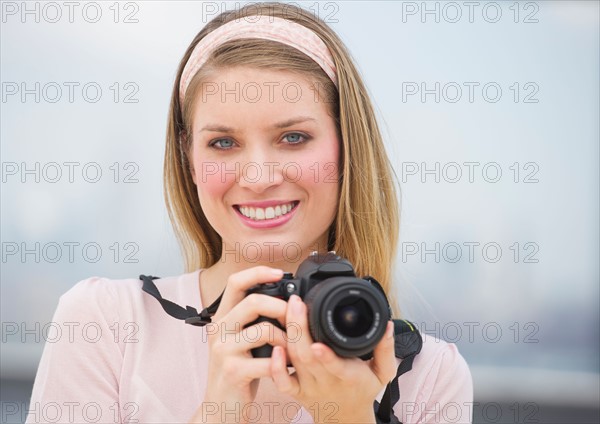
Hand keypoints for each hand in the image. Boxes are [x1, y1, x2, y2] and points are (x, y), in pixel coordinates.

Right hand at [189, 266, 287, 423]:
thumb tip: (284, 299)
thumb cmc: (236, 371)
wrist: (220, 408)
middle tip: (294, 317)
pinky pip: (267, 360)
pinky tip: (285, 365)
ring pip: (264, 330)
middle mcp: (219, 330)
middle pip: (253, 302)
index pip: (235, 282)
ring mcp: (224, 351)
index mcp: (222, 318)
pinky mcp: (233, 372)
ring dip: (286, 339)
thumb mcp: (238, 340)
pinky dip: (283, 362)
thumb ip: (252, 320)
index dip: (258, 272)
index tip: (280, 273)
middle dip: (281, 307)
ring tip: (292, 348)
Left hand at [270, 295, 396, 423]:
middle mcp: (327, 382)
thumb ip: (386, 348)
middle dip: (300, 328)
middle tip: (297, 303)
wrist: (346, 417)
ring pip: (295, 362)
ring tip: (287, 309)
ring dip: (288, 335)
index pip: (337, 368)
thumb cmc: (363, 389)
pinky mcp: (296, 391)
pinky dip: (276, 367)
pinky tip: (274, 348)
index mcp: (350, 377)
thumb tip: (387, 324)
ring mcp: (309, 387)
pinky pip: (283, 382)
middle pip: (308, 357)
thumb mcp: (383, 372)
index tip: (318, 344)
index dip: (327, 357)